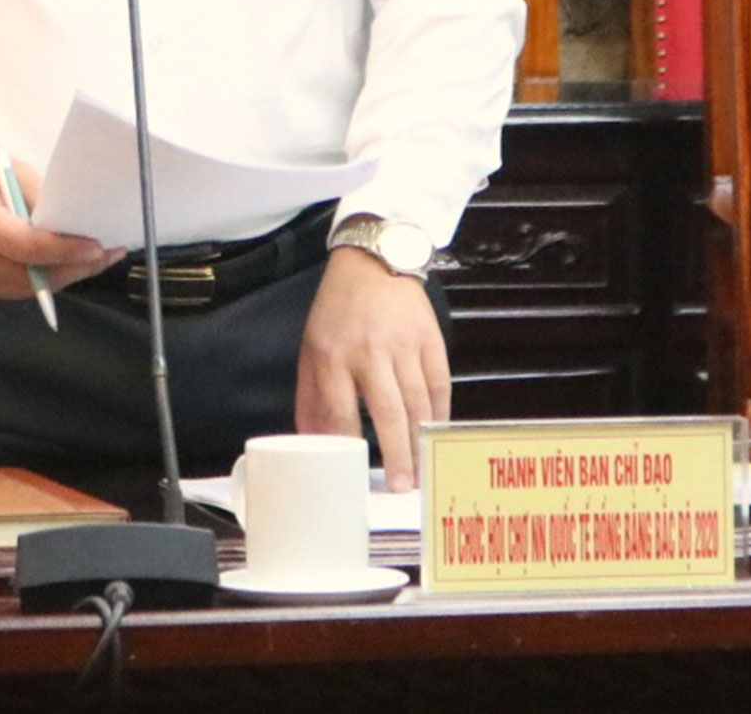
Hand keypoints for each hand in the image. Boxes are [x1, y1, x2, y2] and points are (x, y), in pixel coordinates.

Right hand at [0, 148, 116, 300]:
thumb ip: (41, 199)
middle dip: (77, 267)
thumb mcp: (10, 171)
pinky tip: (73, 264)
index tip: (98, 245)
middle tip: (111, 252)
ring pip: (34, 288)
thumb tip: (77, 222)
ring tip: (101, 258)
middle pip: (35, 275)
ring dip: (69, 275)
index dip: (65, 250)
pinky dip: (51, 278)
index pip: (28, 247)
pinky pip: (23, 289)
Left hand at [294, 248, 448, 490]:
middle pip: (387, 412)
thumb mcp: (312, 347)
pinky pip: (439, 383)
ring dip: (420, 442)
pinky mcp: (431, 338)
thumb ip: (311, 397)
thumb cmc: (337, 310)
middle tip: (402, 488)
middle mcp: (370, 351)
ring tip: (421, 472)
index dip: (351, 447)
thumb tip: (311, 443)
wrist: (373, 262)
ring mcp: (404, 344)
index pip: (342, 411)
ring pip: (418, 403)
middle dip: (397, 454)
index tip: (356, 476)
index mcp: (333, 355)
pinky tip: (436, 435)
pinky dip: (440, 413)